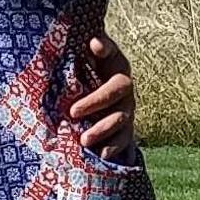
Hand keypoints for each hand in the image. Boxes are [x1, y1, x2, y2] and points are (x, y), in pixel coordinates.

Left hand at [70, 32, 136, 158]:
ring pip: (121, 126)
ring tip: (84, 142)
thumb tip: (95, 41)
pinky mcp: (124, 128)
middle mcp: (126, 94)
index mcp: (119, 72)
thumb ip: (96, 47)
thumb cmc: (86, 59)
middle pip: (118, 107)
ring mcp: (126, 112)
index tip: (73, 110)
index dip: (98, 96)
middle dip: (97, 115)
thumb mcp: (89, 49)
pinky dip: (115, 150)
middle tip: (73, 118)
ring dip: (103, 135)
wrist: (92, 72)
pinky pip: (124, 142)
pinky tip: (102, 157)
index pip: (114, 84)